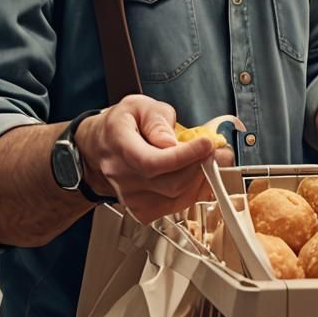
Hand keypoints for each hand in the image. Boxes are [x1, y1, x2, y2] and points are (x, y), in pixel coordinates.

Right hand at [76, 96, 233, 222]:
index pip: (153, 162)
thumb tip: (170, 141)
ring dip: (200, 179)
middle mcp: (123, 177)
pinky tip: (197, 176)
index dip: (184, 156)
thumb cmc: (122, 125)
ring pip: (176, 198)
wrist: (101, 148)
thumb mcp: (138, 106)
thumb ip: (156, 120)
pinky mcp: (142, 210)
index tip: (207, 144)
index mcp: (120, 146)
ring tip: (209, 160)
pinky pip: (175, 207)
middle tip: (217, 149)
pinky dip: (193, 192)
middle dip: (200, 165)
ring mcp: (132, 198)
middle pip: (170, 183)